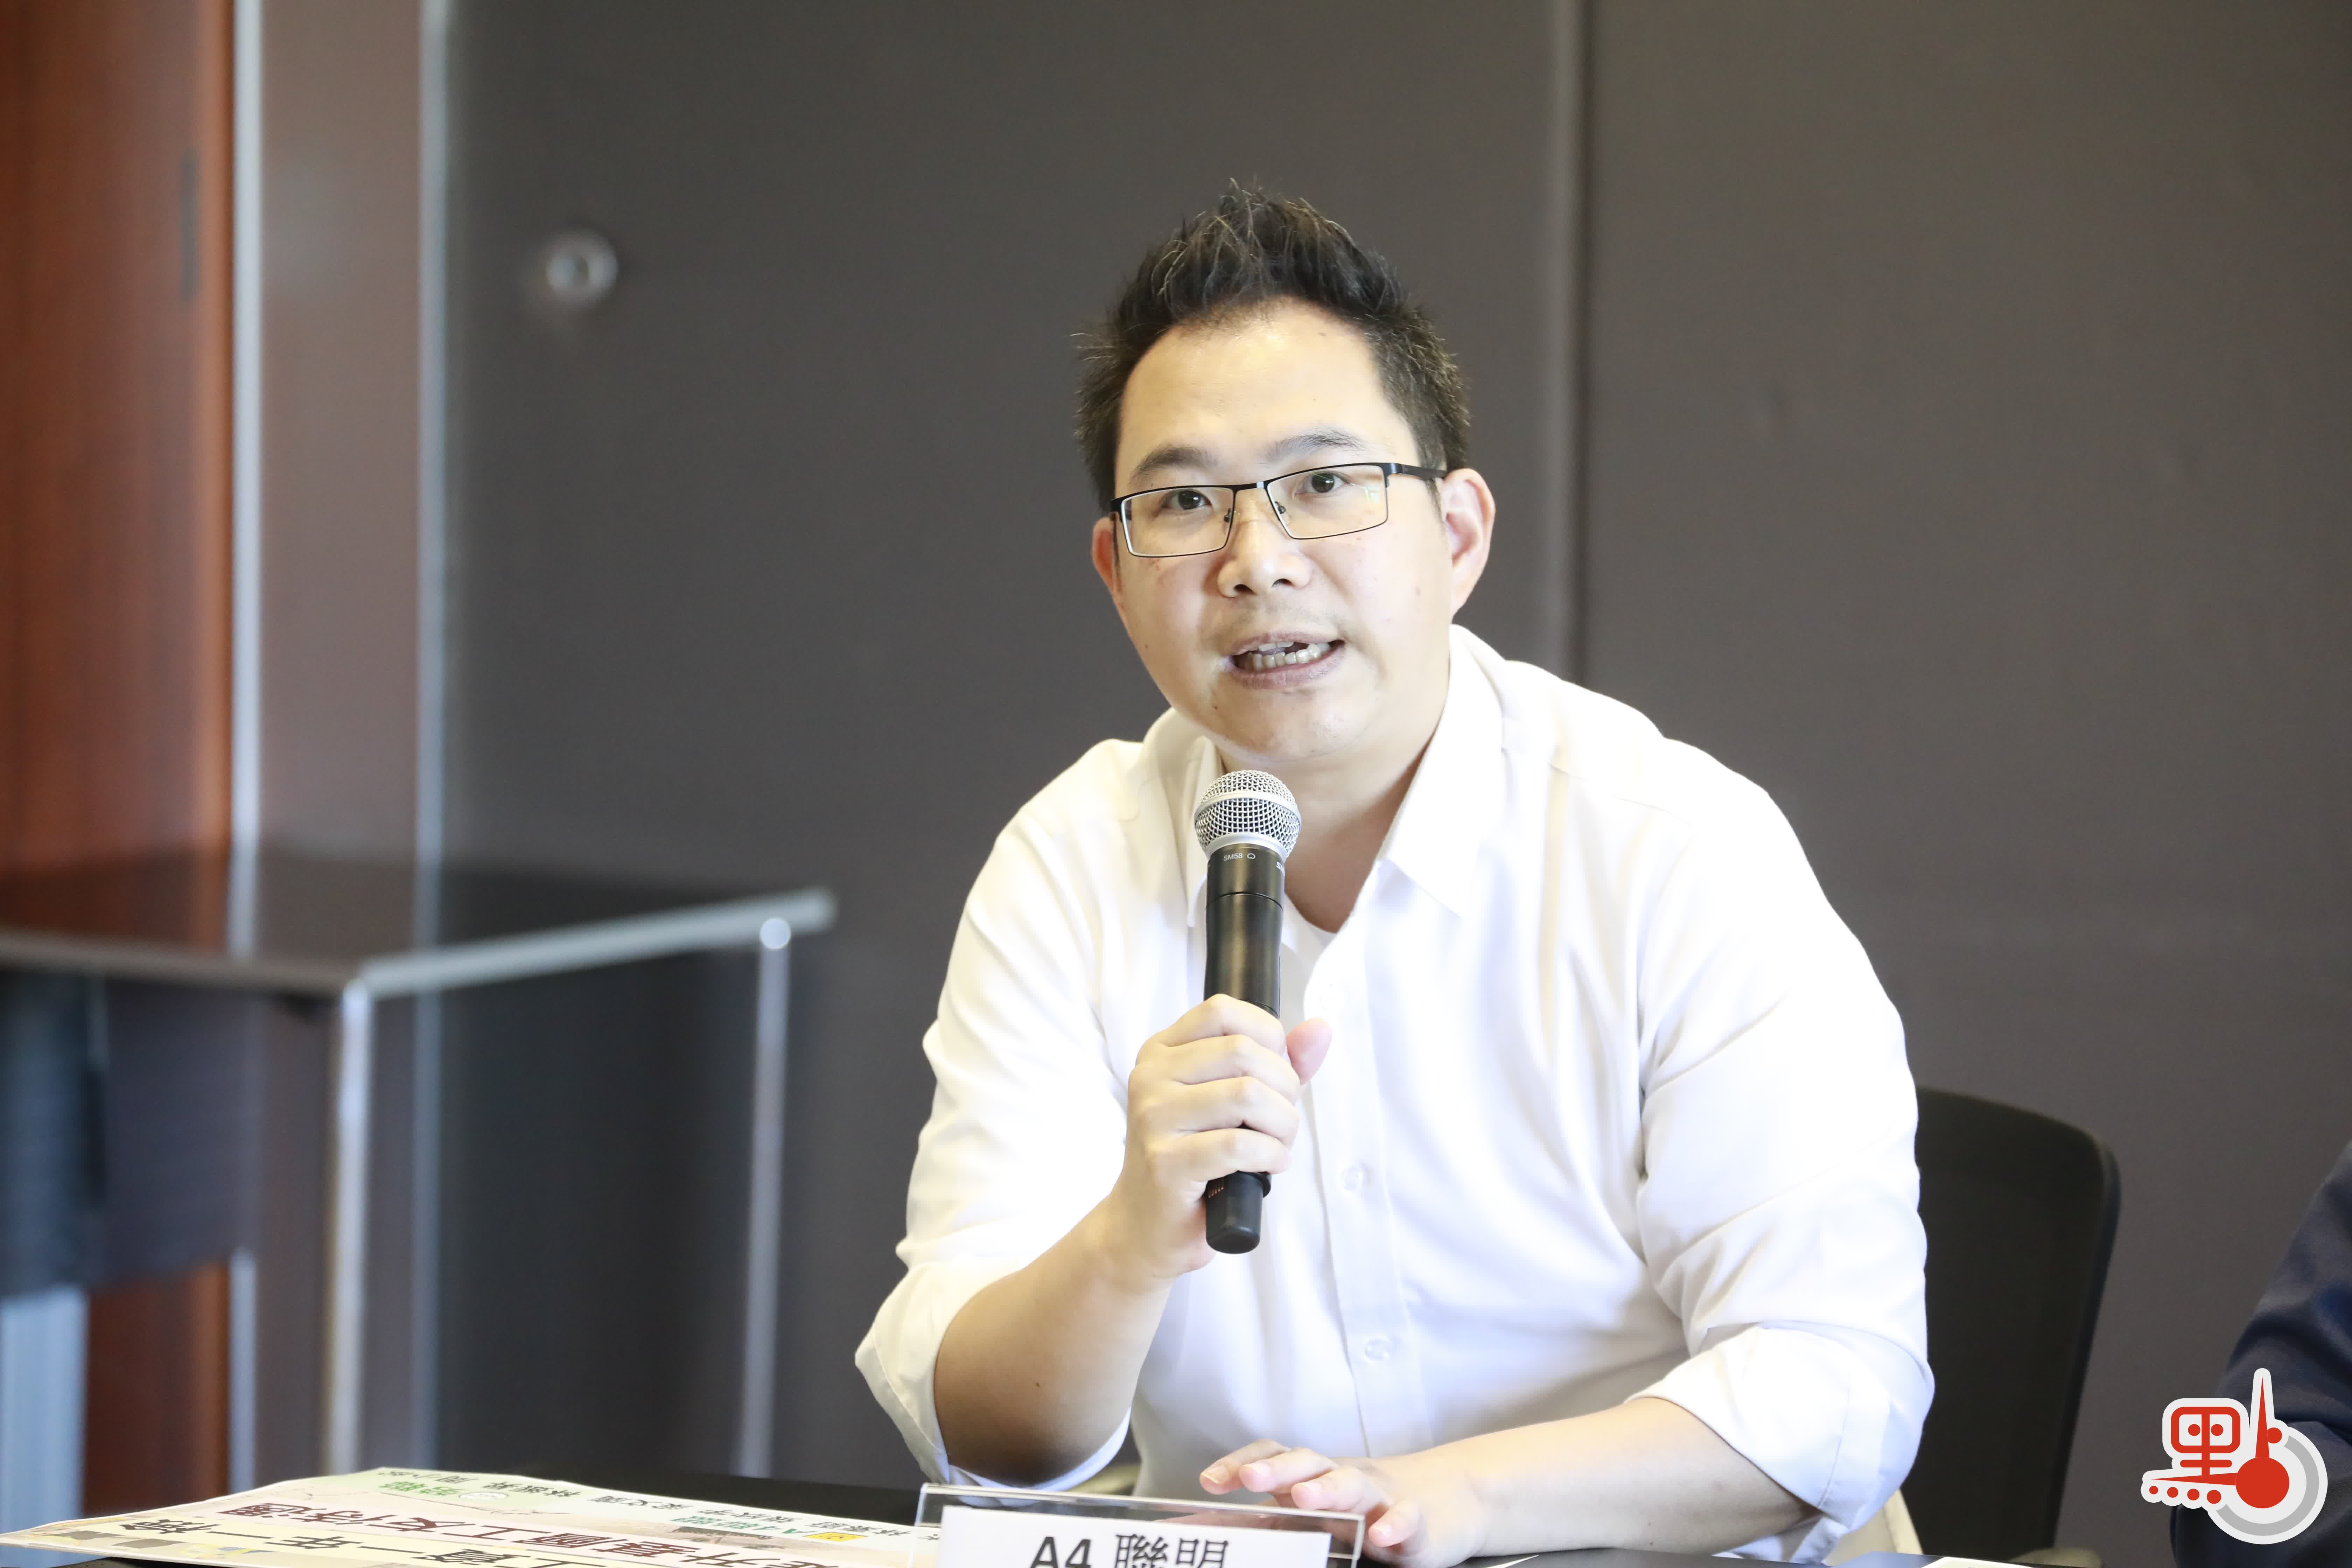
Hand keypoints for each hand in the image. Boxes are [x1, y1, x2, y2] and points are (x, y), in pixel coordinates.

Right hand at [1088, 996, 1330, 1285]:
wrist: (1148, 1226)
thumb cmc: (1198, 1160)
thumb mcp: (1236, 1102)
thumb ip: (1278, 1062)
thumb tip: (1320, 1028)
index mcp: (1162, 1052)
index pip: (1223, 1011)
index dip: (1269, 1038)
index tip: (1276, 1076)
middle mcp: (1150, 1076)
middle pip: (1243, 1052)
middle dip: (1284, 1089)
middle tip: (1282, 1122)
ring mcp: (1153, 1118)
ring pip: (1246, 1095)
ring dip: (1282, 1125)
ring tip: (1277, 1145)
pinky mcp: (1165, 1162)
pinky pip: (1239, 1144)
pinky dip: (1271, 1155)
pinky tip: (1270, 1166)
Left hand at [1201, 1443, 1482, 1567]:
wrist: (1444, 1503)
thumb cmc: (1368, 1509)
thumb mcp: (1320, 1512)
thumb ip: (1274, 1520)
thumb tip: (1211, 1532)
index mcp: (1316, 1474)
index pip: (1274, 1455)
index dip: (1241, 1463)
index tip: (1210, 1481)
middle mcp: (1344, 1477)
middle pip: (1309, 1462)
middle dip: (1276, 1469)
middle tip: (1249, 1479)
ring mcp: (1381, 1496)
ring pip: (1353, 1482)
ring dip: (1327, 1488)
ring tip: (1303, 1497)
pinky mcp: (1416, 1520)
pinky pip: (1405, 1517)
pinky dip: (1394, 1524)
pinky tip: (1381, 1535)